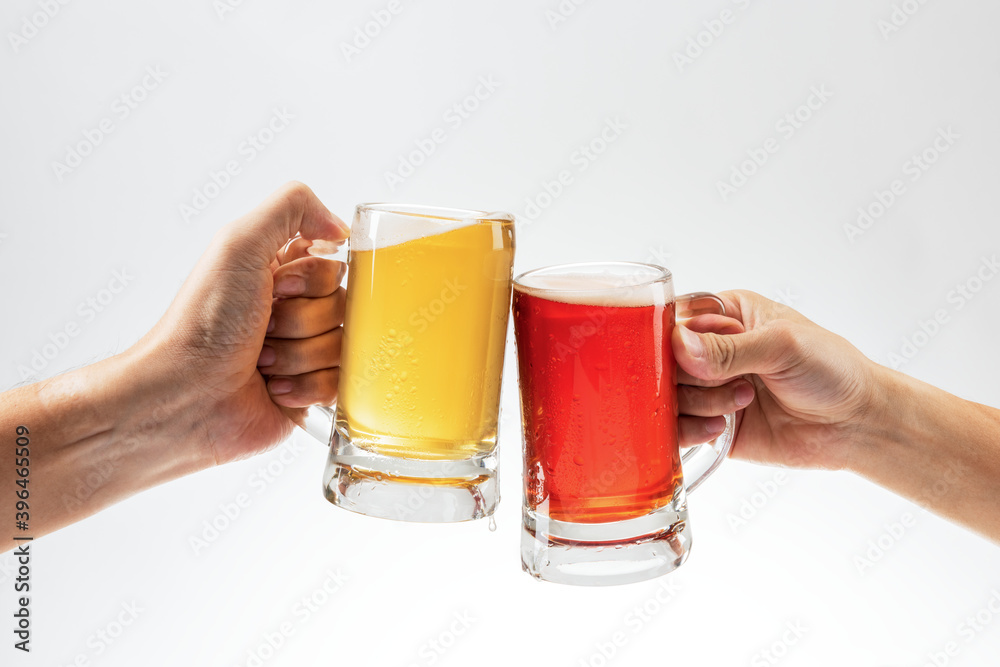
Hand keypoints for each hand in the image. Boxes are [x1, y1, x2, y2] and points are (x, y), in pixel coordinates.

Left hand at [138, 182, 349, 464]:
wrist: (184, 395)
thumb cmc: (203, 322)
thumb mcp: (240, 242)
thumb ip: (293, 206)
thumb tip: (341, 227)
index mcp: (280, 272)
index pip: (335, 266)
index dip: (310, 279)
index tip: (275, 287)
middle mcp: (294, 310)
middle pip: (343, 306)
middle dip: (303, 319)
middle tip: (264, 327)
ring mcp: (304, 353)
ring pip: (344, 346)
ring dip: (299, 355)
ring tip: (261, 361)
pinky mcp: (309, 393)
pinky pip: (340, 384)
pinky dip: (306, 387)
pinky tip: (272, 389)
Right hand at [673, 290, 880, 469]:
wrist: (857, 424)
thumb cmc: (831, 369)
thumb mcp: (782, 345)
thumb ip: (728, 348)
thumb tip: (678, 345)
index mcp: (725, 316)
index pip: (672, 319)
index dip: (667, 338)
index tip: (679, 353)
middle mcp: (711, 351)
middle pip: (663, 361)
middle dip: (689, 375)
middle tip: (727, 379)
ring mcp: (709, 390)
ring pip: (668, 397)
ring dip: (700, 402)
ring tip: (743, 402)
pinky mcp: (711, 426)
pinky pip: (677, 430)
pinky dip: (690, 431)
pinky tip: (721, 427)